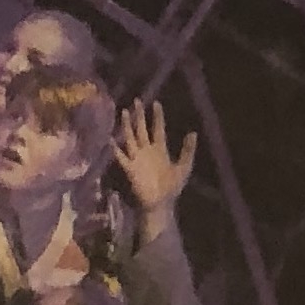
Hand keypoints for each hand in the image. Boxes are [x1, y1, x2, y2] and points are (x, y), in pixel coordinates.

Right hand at [114, 97, 196, 228]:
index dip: (157, 116)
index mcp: (160, 149)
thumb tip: (193, 132)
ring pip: (131, 138)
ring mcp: (138, 158)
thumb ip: (188, 151)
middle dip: (140, 115)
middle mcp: (147, 150)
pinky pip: (121, 157)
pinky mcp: (130, 169)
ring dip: (127, 126)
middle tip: (137, 100)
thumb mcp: (184, 167)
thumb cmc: (172, 187)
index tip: (156, 103)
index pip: (158, 128)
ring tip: (125, 111)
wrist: (160, 204)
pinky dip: (116, 149)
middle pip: (142, 129)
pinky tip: (111, 139)